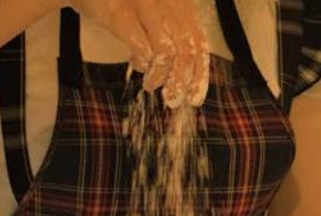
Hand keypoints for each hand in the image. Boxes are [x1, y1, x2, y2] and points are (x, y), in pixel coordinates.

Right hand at [61, 0, 207, 106]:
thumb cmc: (123, 1)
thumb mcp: (156, 12)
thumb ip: (173, 33)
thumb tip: (187, 75)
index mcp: (181, 0)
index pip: (200, 42)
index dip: (200, 74)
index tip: (194, 99)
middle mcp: (168, 0)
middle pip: (186, 51)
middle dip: (181, 81)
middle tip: (172, 100)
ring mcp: (145, 4)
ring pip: (166, 53)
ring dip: (160, 76)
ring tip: (150, 85)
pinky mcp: (120, 13)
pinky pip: (142, 49)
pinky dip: (143, 64)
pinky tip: (137, 66)